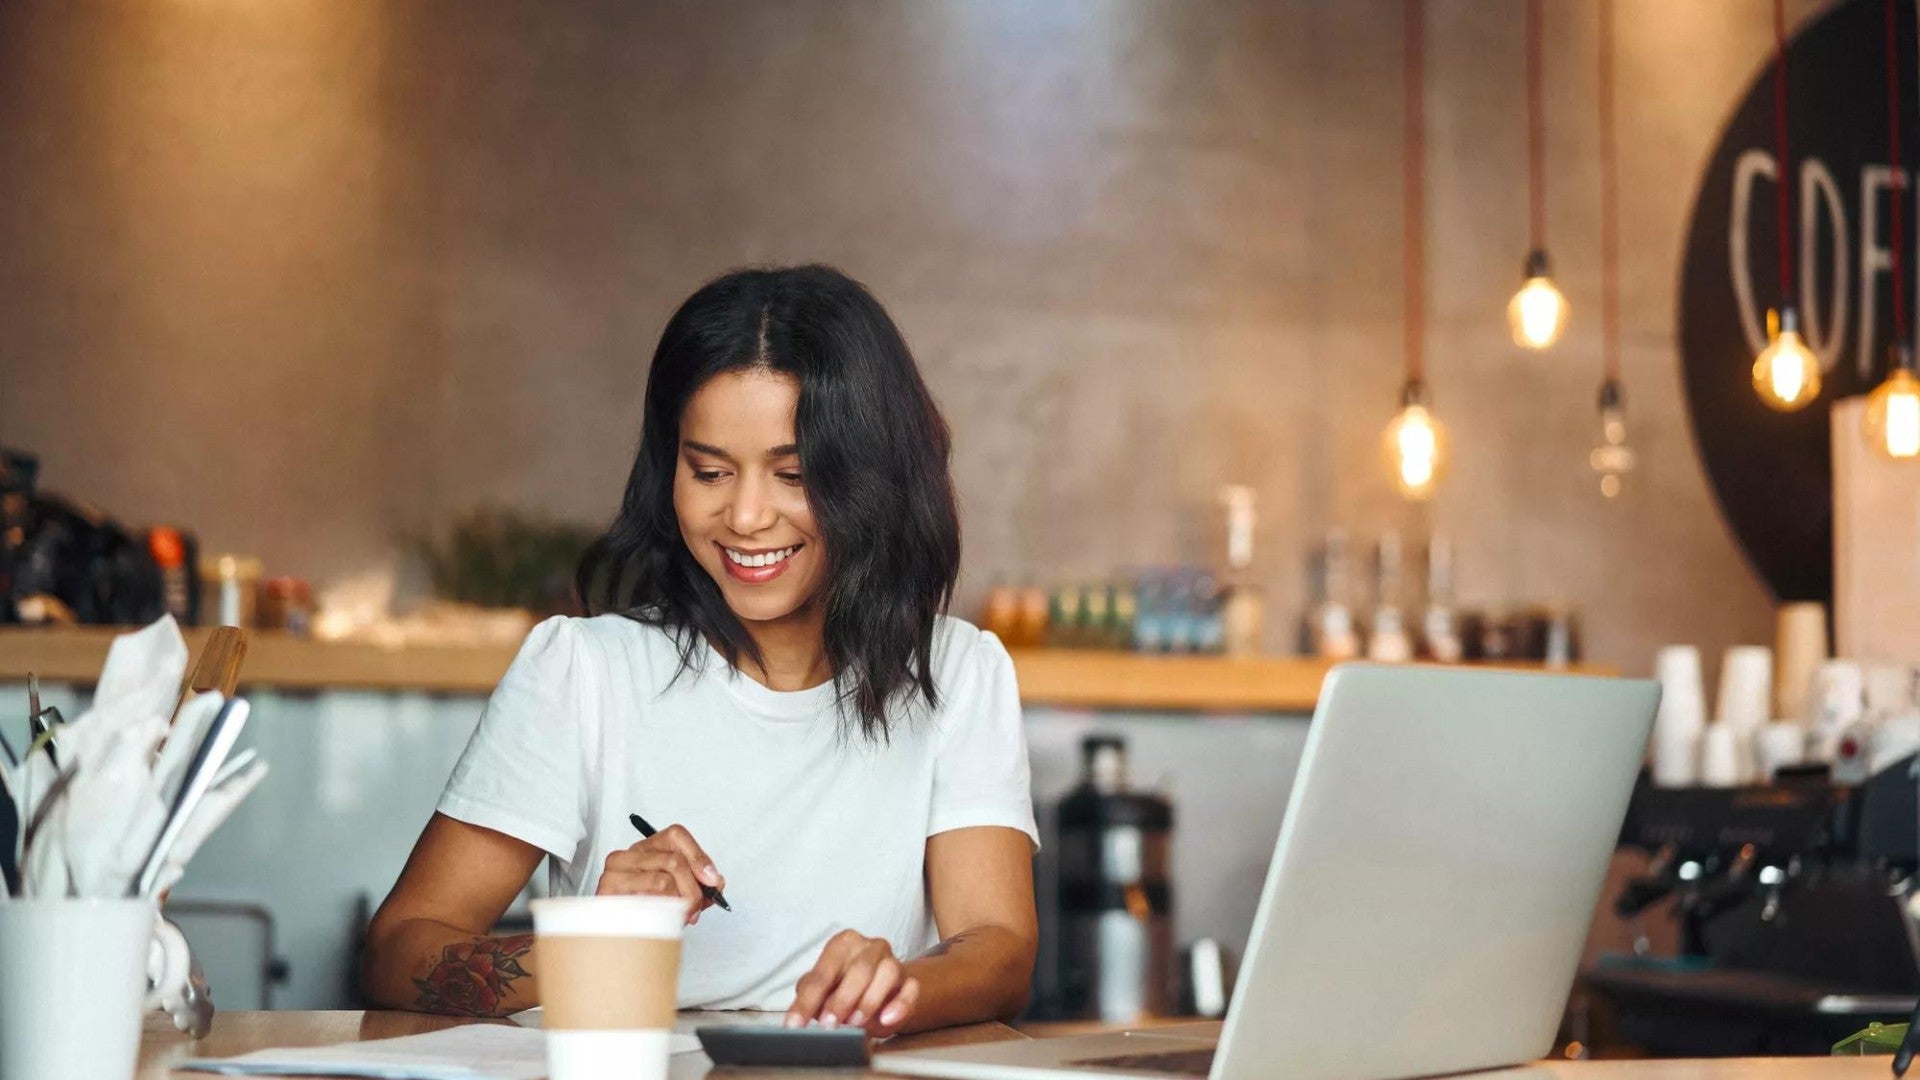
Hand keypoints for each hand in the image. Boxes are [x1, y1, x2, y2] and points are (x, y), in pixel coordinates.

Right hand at [593, 823, 724, 923]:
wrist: (611, 938)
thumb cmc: (645, 914)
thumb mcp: (676, 895)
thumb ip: (697, 885)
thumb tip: (715, 883)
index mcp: (647, 849)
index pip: (676, 835)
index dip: (699, 857)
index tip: (714, 881)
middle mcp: (630, 854)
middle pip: (675, 859)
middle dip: (694, 889)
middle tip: (697, 909)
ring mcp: (616, 869)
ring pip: (665, 877)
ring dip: (680, 902)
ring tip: (680, 917)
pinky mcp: (609, 888)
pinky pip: (649, 894)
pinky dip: (664, 908)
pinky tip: (661, 917)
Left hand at [785, 930, 919, 1037]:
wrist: (880, 994)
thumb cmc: (845, 989)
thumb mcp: (823, 992)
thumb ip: (812, 999)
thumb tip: (800, 1016)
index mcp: (843, 944)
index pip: (823, 973)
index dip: (808, 1001)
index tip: (796, 1024)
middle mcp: (869, 947)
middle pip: (859, 969)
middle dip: (842, 999)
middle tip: (829, 1024)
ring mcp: (892, 961)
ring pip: (887, 973)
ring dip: (869, 1001)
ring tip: (855, 1023)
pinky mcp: (910, 981)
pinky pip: (911, 989)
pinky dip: (900, 1005)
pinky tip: (886, 1019)